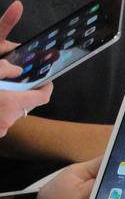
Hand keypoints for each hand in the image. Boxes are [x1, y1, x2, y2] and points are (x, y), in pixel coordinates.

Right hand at [0, 1, 52, 136]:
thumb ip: (4, 69)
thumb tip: (18, 71)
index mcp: (10, 102)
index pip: (42, 98)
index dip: (46, 88)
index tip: (46, 82)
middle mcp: (9, 118)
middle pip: (26, 106)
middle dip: (23, 95)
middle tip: (13, 84)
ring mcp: (1, 129)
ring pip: (13, 114)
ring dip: (8, 104)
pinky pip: (2, 121)